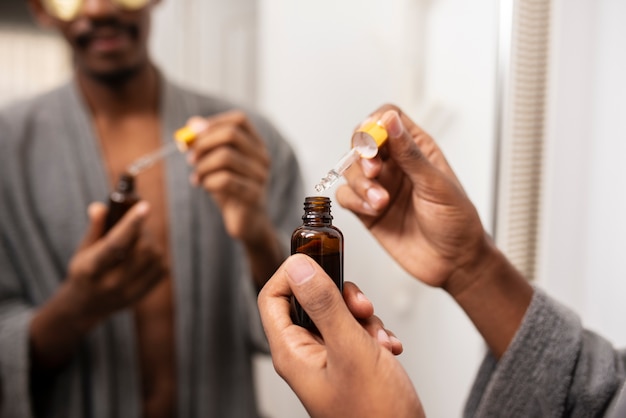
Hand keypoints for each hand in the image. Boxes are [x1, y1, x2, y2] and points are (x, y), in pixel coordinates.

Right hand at [30, 201, 166, 370]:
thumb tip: (100, 207)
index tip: (144, 207)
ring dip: (151, 242)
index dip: (131, 224)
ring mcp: (129, 292)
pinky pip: (162, 267)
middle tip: (136, 224)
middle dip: (142, 231)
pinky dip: (156, 255)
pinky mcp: (144, 294)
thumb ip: (95, 228)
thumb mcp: (82, 250)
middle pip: (141, 250)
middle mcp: (111, 283)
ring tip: (138, 240)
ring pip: (154, 257)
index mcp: (91, 269)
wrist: (86, 306)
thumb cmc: (85, 270)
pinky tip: (143, 254)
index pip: (115, 245)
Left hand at [185, 112, 271, 243]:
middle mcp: (262, 157)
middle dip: (203, 144)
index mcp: (256, 145)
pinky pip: (225, 180)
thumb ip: (206, 142)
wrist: (247, 221)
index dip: (214, 123)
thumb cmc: (230, 188)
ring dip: (203, 166)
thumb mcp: (216, 163)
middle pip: (231, 134)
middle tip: (190, 158)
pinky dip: (208, 182)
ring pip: (225, 157)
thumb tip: (193, 123)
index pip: (239, 120)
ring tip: (197, 177)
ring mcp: (261, 176)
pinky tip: (205, 187)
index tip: (194, 135)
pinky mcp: (254, 195)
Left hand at [258, 254, 423, 417]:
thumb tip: (299, 265)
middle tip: (361, 306)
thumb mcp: (350, 349)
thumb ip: (325, 304)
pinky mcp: (348, 363)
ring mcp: (327, 359)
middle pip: (309, 300)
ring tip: (378, 339)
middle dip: (340, 297)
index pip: (272, 296)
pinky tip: (388, 349)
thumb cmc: (375, 414)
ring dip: (362, 318)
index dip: (292, 274)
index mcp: (292, 352)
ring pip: (337, 314)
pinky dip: (373, 333)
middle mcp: (305, 354)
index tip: (321, 262)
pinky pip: (355, 332)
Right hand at [337, 105, 488, 296]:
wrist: (455, 263)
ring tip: (380, 201)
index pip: (387, 118)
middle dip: (362, 155)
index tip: (374, 142)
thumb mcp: (437, 184)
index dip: (375, 125)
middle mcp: (395, 164)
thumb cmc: (457, 222)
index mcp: (417, 148)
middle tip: (374, 172)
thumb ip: (410, 153)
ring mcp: (379, 186)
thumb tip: (390, 120)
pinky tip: (374, 211)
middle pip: (361, 142)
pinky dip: (354, 201)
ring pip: (350, 169)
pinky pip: (346, 196)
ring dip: (359, 183)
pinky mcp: (367, 210)